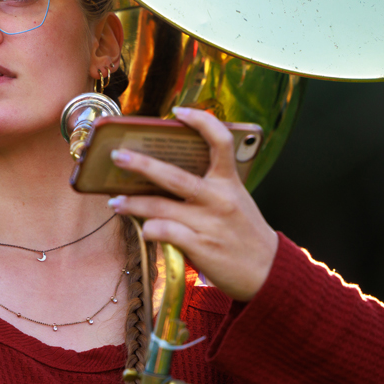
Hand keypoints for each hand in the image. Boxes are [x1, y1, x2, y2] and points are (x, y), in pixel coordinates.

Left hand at [106, 107, 278, 301]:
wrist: (268, 271)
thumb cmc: (244, 233)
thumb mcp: (235, 200)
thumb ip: (210, 186)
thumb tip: (166, 174)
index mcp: (229, 182)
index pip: (220, 141)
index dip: (201, 121)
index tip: (179, 112)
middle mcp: (219, 199)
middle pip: (175, 176)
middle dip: (142, 165)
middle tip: (117, 156)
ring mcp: (209, 223)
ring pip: (161, 207)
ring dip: (133, 203)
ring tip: (115, 201)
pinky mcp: (201, 246)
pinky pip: (166, 232)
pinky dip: (150, 229)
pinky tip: (142, 229)